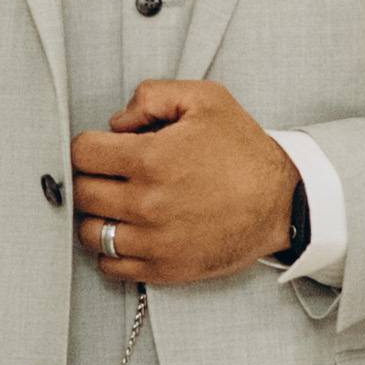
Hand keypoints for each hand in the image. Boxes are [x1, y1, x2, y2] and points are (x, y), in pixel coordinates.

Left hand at [72, 79, 301, 286]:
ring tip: (116, 206)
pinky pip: (110, 266)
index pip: (81, 154)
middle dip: (91, 178)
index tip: (102, 149)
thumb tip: (116, 122)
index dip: (89, 146)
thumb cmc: (245, 152)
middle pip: (82, 194)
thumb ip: (152, 96)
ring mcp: (153, 240)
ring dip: (96, 217)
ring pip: (90, 233)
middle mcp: (146, 202)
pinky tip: (128, 234)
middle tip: (110, 175)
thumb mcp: (206, 99)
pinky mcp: (164, 268)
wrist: (283, 202)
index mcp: (150, 158)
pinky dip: (110, 252)